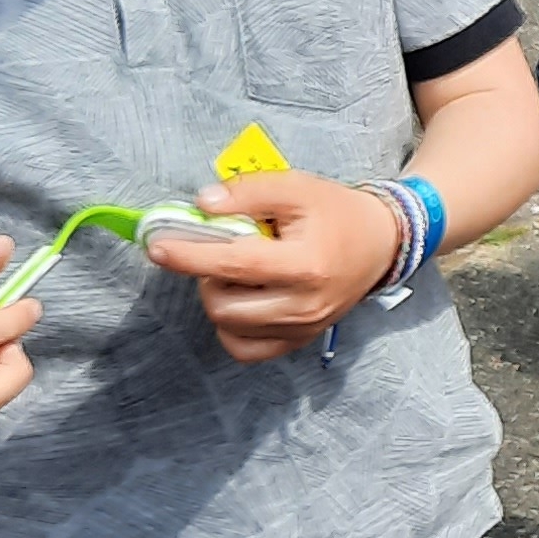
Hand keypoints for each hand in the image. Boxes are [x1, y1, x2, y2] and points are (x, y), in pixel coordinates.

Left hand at [146, 173, 402, 362]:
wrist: (381, 243)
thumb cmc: (336, 212)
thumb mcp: (295, 187)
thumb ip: (247, 192)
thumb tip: (202, 206)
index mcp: (305, 264)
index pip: (234, 264)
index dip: (189, 256)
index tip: (157, 246)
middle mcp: (304, 305)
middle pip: (223, 303)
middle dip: (206, 275)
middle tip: (221, 251)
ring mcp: (302, 328)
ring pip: (228, 327)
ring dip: (218, 297)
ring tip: (235, 273)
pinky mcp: (299, 340)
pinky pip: (244, 350)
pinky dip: (231, 328)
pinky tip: (241, 301)